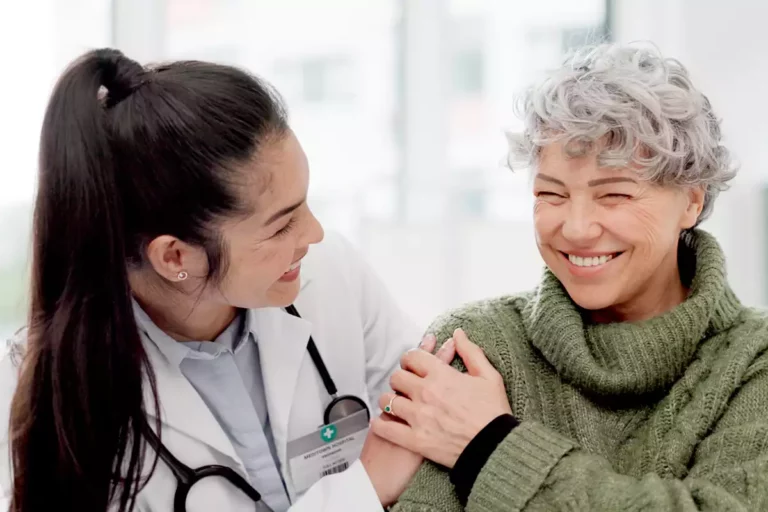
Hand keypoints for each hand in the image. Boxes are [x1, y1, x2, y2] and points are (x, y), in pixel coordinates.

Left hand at [371, 328, 510, 468]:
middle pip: (396, 377)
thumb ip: (471, 352)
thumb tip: (457, 334)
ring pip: (387, 400)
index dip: (410, 359)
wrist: (496, 448)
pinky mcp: (415, 440)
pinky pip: (386, 429)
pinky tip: (380, 423)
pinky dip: (379, 425)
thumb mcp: (489, 376)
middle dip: (401, 379)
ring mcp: (418, 417)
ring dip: (390, 400)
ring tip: (396, 404)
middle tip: (406, 385)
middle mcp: (426, 393)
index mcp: (441, 375)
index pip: (412, 357)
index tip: (413, 365)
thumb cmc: (494, 412)